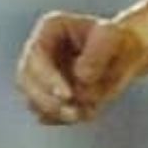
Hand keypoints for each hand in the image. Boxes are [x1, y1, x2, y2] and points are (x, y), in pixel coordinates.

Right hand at [14, 11, 144, 123]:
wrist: (122, 56)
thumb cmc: (115, 41)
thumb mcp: (111, 37)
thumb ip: (97, 53)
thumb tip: (81, 76)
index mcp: (49, 29)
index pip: (36, 56)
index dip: (46, 78)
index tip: (67, 96)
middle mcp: (37, 52)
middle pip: (25, 80)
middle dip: (46, 101)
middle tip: (73, 114)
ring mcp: (39, 75)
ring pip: (32, 99)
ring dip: (55, 112)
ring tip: (85, 114)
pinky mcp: (46, 95)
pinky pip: (44, 113)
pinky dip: (62, 118)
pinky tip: (85, 113)